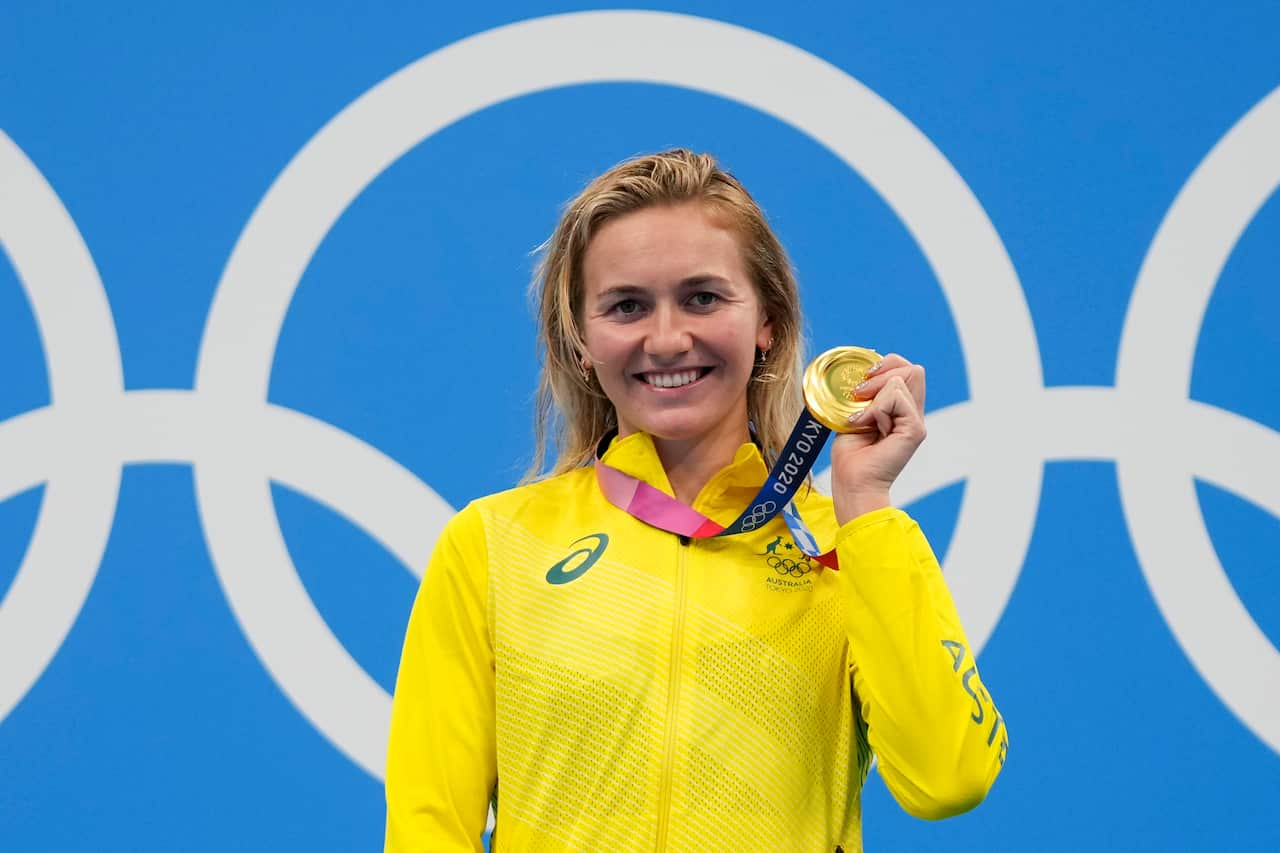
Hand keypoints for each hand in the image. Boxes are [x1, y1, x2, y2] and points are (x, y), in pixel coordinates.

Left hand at [830, 353, 926, 524]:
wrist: (853, 483)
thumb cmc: (852, 456)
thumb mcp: (856, 416)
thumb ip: (867, 398)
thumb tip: (866, 376)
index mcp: (902, 410)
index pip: (907, 369)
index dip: (886, 365)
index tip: (861, 382)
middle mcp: (913, 413)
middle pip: (913, 369)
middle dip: (881, 372)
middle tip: (859, 393)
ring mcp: (915, 422)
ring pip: (901, 379)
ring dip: (874, 395)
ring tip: (862, 418)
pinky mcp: (914, 429)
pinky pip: (896, 397)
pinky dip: (875, 408)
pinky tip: (867, 425)